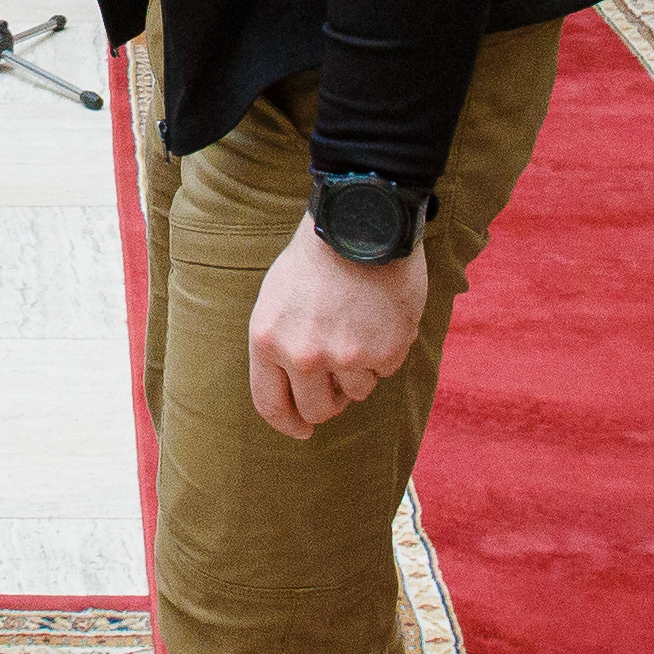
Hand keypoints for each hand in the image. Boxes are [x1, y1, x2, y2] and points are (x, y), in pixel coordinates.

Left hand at [245, 216, 429, 439]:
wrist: (360, 222)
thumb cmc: (316, 258)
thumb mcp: (275, 300)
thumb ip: (279, 346)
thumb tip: (293, 393)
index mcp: (267, 341)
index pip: (271, 405)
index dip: (287, 425)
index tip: (301, 431)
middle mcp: (302, 356)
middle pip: (317, 410)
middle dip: (329, 401)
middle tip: (339, 377)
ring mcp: (345, 357)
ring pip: (356, 392)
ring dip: (360, 369)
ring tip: (359, 324)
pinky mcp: (384, 353)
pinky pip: (386, 371)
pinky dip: (385, 350)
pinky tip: (379, 316)